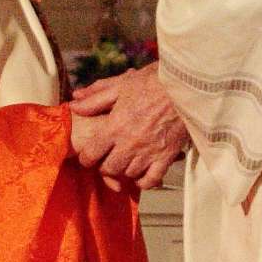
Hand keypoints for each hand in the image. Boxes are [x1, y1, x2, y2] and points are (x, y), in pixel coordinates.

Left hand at [69, 66, 191, 191]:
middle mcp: (130, 143)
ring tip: (126, 161)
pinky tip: (142, 172)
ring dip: (124, 170)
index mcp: (115, 126)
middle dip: (105, 165)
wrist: (186, 85)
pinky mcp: (167, 157)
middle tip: (108, 158)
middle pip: (109, 169)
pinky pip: (151, 180)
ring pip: (128, 175)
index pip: (91, 154)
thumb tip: (74, 104)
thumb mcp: (121, 85)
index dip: (87, 157)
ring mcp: (149, 152)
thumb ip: (96, 98)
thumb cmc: (153, 81)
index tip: (90, 155)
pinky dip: (144, 180)